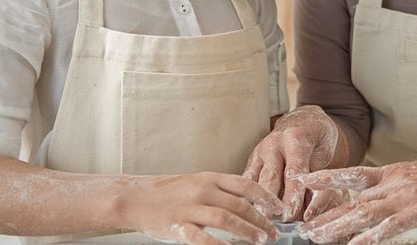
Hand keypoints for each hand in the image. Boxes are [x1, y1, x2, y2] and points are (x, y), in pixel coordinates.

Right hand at [121, 172, 283, 244]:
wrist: (137, 198)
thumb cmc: (170, 192)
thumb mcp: (198, 182)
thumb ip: (222, 190)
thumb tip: (252, 202)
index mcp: (210, 178)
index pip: (246, 185)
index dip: (266, 198)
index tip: (279, 210)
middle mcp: (202, 190)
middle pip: (240, 205)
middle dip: (261, 220)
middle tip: (273, 233)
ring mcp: (190, 208)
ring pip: (226, 219)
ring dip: (247, 231)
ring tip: (260, 241)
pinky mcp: (178, 226)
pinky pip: (202, 238)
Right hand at [244, 105, 341, 220]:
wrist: (302, 118)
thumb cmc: (317, 136)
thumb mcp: (324, 149)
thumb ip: (315, 174)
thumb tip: (311, 206)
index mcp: (295, 138)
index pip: (294, 170)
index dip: (292, 193)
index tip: (290, 213)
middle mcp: (274, 143)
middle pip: (271, 177)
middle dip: (270, 200)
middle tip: (271, 220)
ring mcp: (261, 151)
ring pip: (255, 178)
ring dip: (255, 200)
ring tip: (255, 220)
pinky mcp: (253, 159)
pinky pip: (247, 178)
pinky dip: (245, 193)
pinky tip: (244, 209)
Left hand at [294, 156, 416, 244]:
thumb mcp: (415, 175)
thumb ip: (393, 186)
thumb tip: (374, 198)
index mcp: (392, 172)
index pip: (352, 175)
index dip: (327, 177)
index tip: (304, 181)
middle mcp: (393, 182)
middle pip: (352, 200)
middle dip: (326, 216)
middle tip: (304, 230)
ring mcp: (405, 197)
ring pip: (364, 213)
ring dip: (339, 227)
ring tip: (318, 239)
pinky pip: (390, 227)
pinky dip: (371, 237)